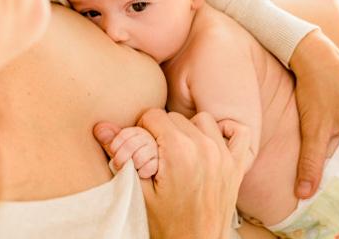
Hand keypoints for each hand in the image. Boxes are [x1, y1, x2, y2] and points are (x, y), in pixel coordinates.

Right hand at [94, 109, 250, 238]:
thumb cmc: (165, 224)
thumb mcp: (138, 191)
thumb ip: (120, 155)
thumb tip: (101, 128)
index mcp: (178, 151)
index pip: (153, 115)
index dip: (141, 128)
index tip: (141, 146)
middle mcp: (204, 148)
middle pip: (175, 117)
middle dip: (162, 131)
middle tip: (157, 154)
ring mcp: (224, 155)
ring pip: (202, 120)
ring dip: (190, 130)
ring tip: (180, 150)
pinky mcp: (237, 165)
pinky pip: (238, 132)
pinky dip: (226, 132)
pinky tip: (212, 143)